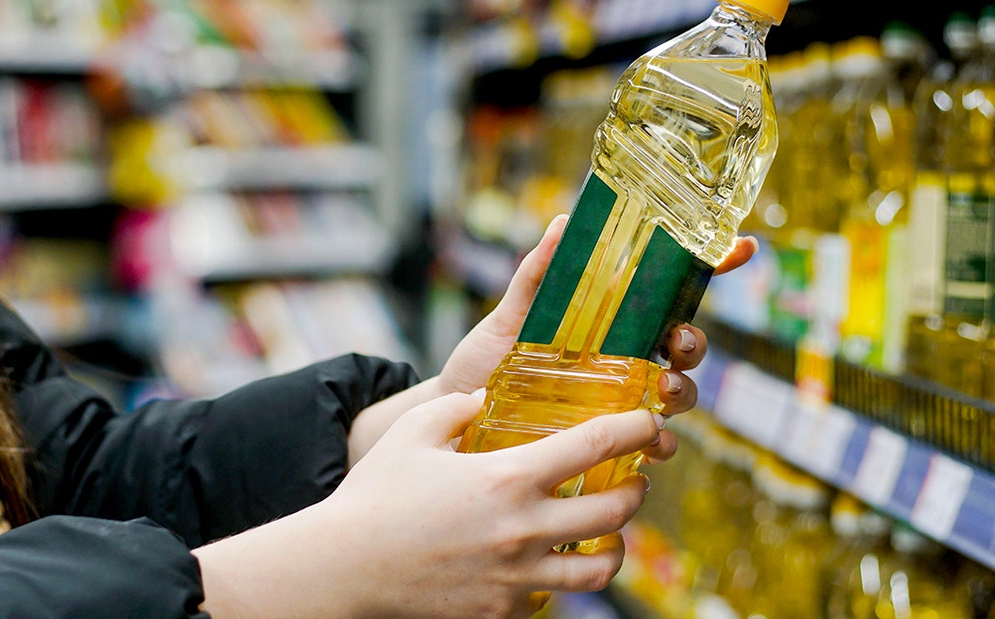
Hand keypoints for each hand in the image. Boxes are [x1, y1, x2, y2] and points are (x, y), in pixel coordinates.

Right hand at [195, 392, 664, 617]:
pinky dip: (561, 580)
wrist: (344, 569)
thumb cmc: (376, 495)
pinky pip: (553, 599)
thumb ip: (458, 407)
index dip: (635, 427)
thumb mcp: (414, 432)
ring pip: (601, 569)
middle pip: (617, 512)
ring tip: (606, 531)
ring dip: (614, 544)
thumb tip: (488, 398)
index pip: (596, 445)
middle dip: (635, 490)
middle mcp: (524, 530)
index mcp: (508, 478)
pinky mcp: (503, 612)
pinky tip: (547, 562)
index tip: (650, 420)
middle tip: (631, 479)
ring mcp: (518, 579)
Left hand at [437, 215, 757, 461]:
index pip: (670, 291)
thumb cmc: (484, 365)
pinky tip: (654, 442)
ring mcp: (620, 401)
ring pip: (677, 394)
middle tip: (679, 342)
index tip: (743, 245)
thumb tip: (562, 222)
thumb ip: (536, 274)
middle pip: (684, 345)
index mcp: (610, 321)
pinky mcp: (608, 442)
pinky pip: (651, 445)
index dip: (713, 266)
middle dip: (694, 342)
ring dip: (682, 391)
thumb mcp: (508, 317)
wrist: (452, 422)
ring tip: (662, 390)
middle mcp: (624, 360)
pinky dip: (662, 443)